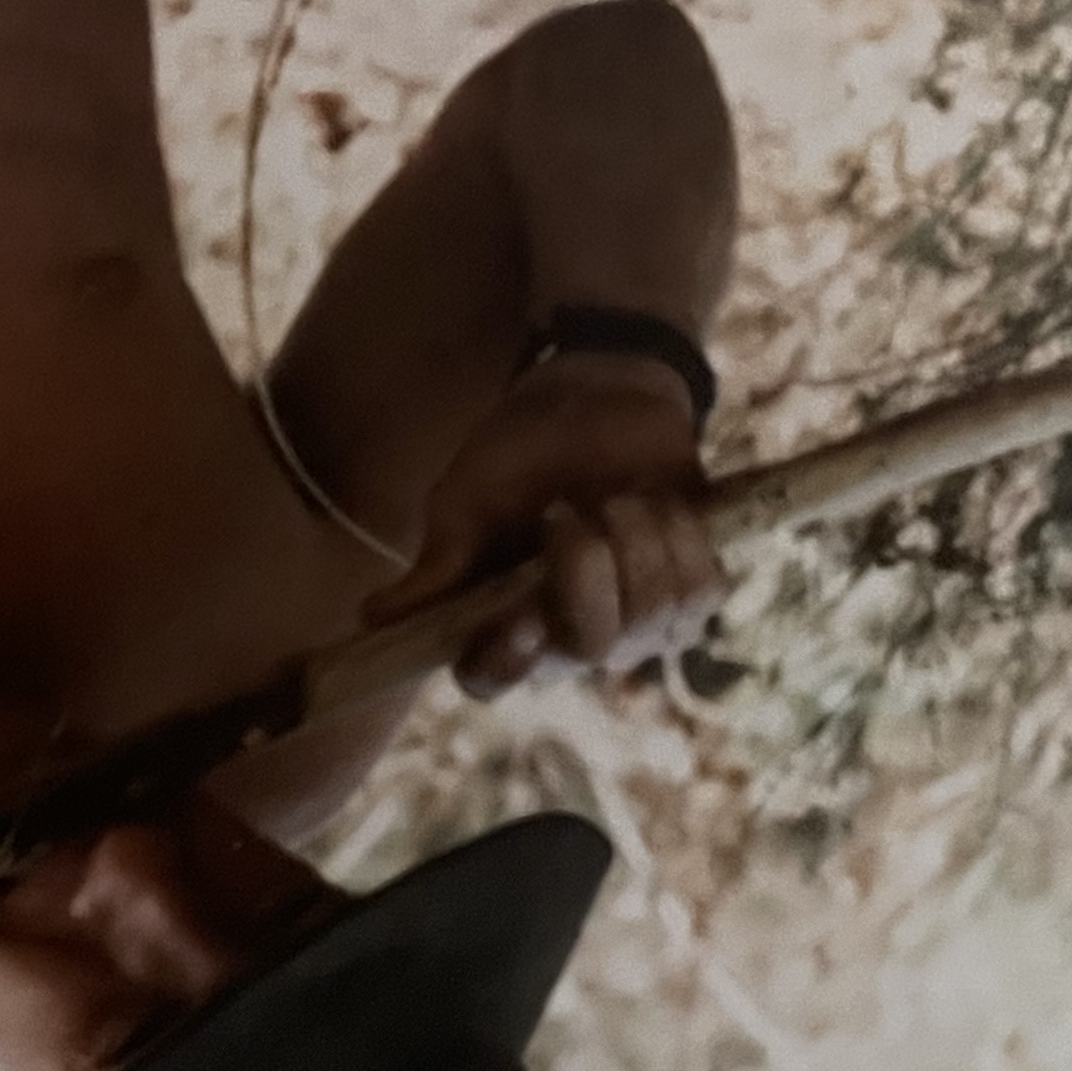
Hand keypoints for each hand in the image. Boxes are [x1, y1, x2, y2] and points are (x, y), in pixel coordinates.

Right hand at [368, 352, 726, 698]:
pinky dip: (681, 537)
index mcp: (498, 621)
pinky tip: (659, 508)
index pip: (491, 675)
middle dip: (586, 571)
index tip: (517, 618)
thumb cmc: (520, 452)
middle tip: (567, 510)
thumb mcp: (467, 500)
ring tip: (616, 498)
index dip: (505, 659)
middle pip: (588, 647)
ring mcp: (636, 627)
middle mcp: (566, 639)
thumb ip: (437, 565)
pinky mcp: (691, 596)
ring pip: (653, 618)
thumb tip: (371, 620)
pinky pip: (700, 592)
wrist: (599, 394)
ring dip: (636, 539)